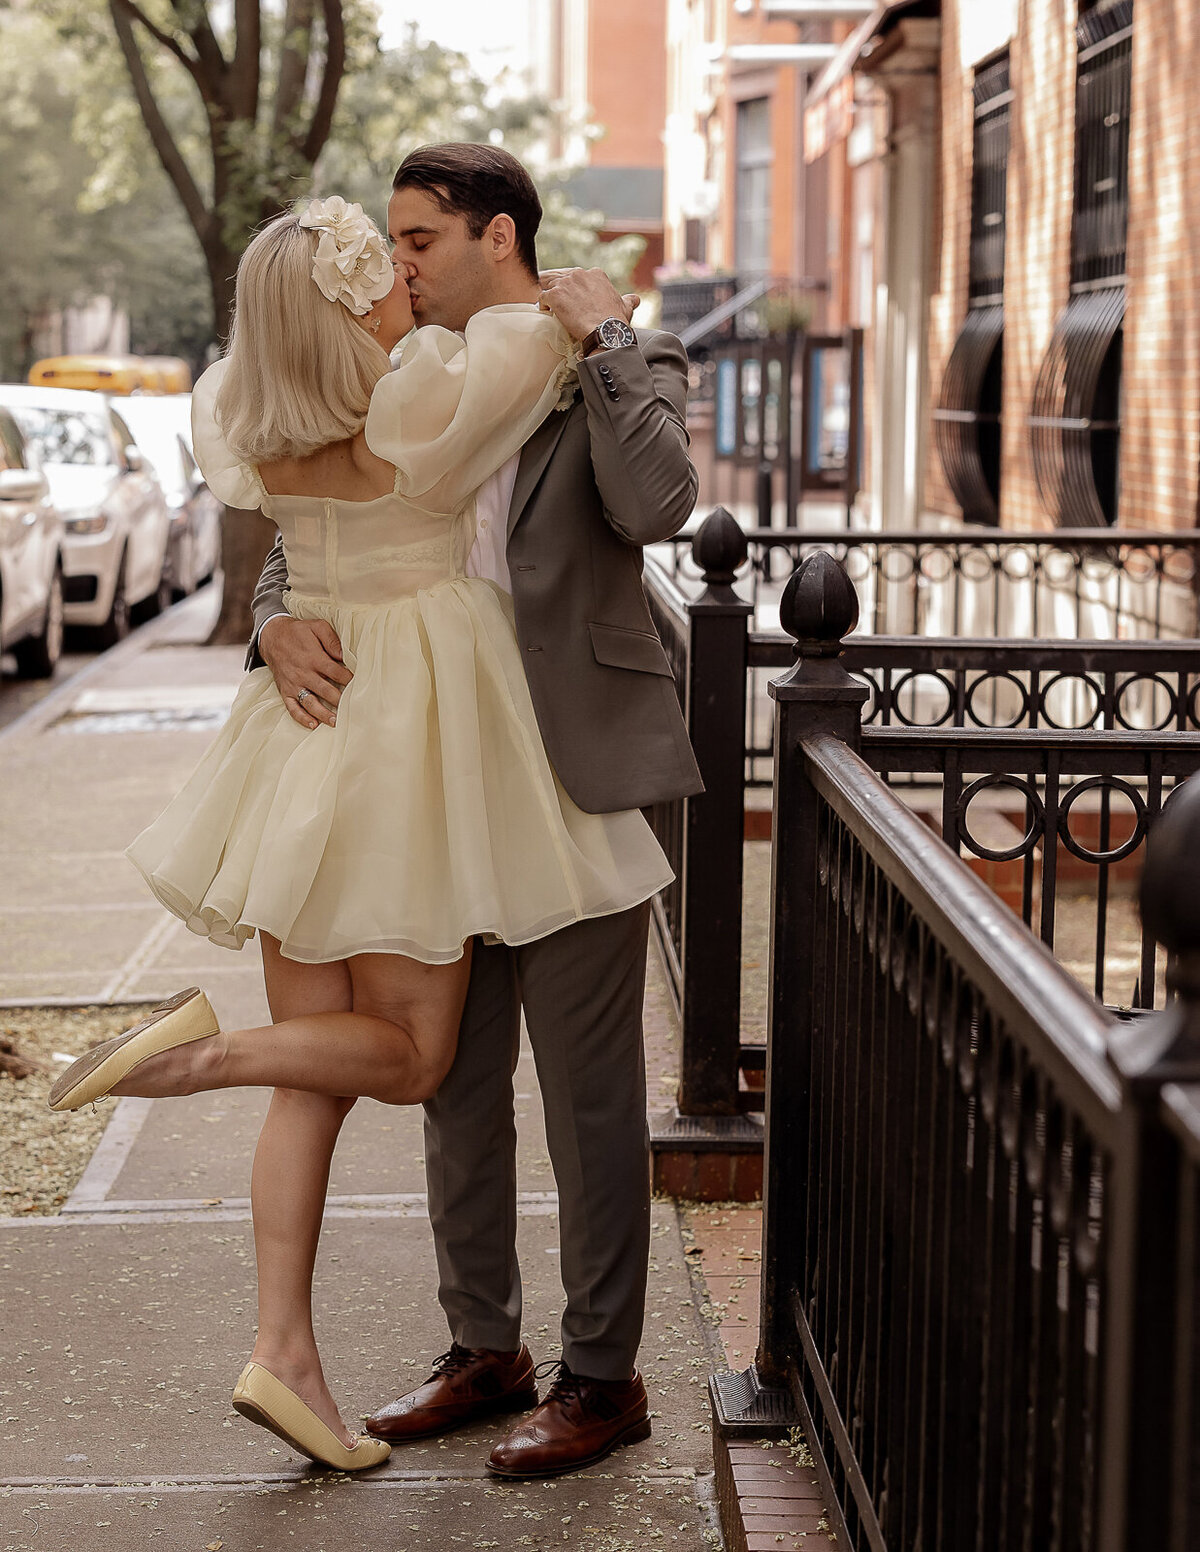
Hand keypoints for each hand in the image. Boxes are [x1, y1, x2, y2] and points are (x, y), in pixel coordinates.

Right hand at [259, 615, 351, 729]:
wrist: (272, 636)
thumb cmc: (299, 632)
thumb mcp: (317, 626)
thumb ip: (332, 640)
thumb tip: (344, 655)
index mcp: (314, 658)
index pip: (337, 673)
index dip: (350, 680)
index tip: (360, 686)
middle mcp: (304, 673)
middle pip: (326, 691)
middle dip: (341, 701)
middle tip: (354, 710)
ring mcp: (294, 684)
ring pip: (311, 703)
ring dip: (324, 714)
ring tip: (336, 722)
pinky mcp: (285, 691)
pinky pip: (292, 708)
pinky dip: (302, 718)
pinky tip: (313, 725)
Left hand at [537, 268, 639, 342]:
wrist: (605, 331)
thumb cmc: (615, 321)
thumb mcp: (625, 307)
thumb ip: (628, 300)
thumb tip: (635, 299)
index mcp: (595, 274)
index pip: (577, 276)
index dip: (573, 288)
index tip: (573, 300)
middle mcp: (579, 274)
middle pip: (561, 278)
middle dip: (559, 290)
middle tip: (559, 305)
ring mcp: (566, 283)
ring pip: (549, 285)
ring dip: (550, 297)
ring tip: (551, 309)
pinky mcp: (555, 295)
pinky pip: (542, 297)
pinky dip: (543, 305)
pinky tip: (547, 313)